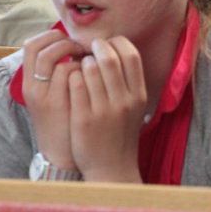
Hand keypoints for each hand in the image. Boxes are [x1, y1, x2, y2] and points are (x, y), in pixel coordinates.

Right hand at [21, 30, 84, 170]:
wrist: (63, 154)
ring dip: (76, 55)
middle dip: (64, 42)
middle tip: (82, 47)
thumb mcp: (52, 95)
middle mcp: (33, 88)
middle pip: (40, 48)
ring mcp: (46, 97)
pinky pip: (73, 76)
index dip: (51, 36)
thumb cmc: (63, 120)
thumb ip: (57, 73)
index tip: (68, 39)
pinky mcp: (61, 106)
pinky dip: (85, 70)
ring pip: (57, 60)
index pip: (31, 46)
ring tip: (89, 60)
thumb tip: (74, 46)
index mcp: (29, 83)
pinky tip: (95, 75)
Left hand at [68, 36, 146, 181]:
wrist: (111, 168)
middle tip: (89, 48)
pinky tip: (71, 78)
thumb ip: (130, 82)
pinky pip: (75, 85)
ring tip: (80, 64)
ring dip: (82, 61)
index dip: (117, 43)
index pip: (131, 55)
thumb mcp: (135, 108)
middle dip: (97, 48)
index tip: (107, 44)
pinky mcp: (84, 118)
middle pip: (110, 59)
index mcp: (139, 95)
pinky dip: (72, 76)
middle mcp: (124, 101)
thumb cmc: (121, 134)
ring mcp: (104, 110)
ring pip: (90, 69)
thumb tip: (118, 51)